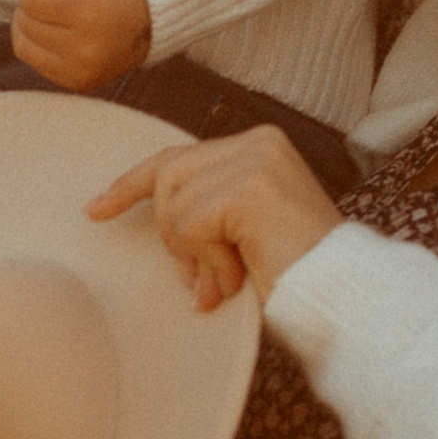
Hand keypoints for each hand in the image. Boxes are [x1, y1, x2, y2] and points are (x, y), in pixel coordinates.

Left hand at [10, 0, 153, 90]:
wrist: (158, 12)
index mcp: (88, 9)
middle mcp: (85, 46)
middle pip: (24, 21)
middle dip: (39, 1)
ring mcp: (83, 69)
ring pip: (23, 44)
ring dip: (35, 23)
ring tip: (65, 12)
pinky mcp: (80, 83)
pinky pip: (36, 63)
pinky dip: (42, 44)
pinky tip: (66, 30)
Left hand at [88, 126, 341, 309]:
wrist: (342, 295)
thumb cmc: (298, 272)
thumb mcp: (243, 233)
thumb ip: (208, 212)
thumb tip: (161, 220)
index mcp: (260, 145)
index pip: (178, 156)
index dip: (130, 184)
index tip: (95, 210)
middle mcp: (259, 142)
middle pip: (167, 178)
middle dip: (170, 236)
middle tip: (198, 279)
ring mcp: (256, 161)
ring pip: (174, 204)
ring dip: (192, 254)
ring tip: (225, 281)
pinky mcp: (249, 189)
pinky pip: (190, 225)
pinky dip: (206, 261)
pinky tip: (236, 278)